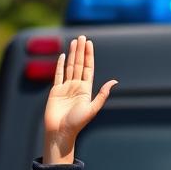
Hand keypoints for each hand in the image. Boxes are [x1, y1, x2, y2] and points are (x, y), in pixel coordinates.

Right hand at [43, 36, 117, 163]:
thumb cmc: (77, 123)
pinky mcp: (55, 91)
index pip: (88, 69)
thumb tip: (115, 82)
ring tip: (74, 42)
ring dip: (72, 54)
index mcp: (86, 90)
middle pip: (79, 65)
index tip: (89, 43)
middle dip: (81, 51)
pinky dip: (60, 65)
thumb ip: (102, 95)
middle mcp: (76, 87)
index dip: (89, 56)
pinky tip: (63, 56)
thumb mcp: (92, 109)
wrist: (60, 132)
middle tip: (82, 36)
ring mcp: (66, 88)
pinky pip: (58, 75)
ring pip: (70, 67)